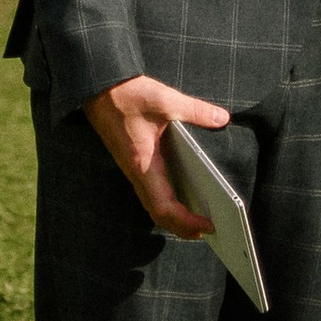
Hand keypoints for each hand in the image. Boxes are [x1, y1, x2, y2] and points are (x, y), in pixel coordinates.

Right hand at [85, 75, 229, 236]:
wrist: (98, 89)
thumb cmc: (128, 96)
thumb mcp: (165, 100)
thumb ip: (196, 111)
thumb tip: (222, 119)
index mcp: (144, 165)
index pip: (165, 208)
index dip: (186, 222)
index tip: (208, 225)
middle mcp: (137, 173)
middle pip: (159, 214)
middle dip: (183, 228)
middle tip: (210, 232)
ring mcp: (133, 171)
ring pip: (154, 205)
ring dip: (175, 218)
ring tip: (200, 221)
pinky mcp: (134, 164)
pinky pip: (151, 193)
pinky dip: (168, 203)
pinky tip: (185, 196)